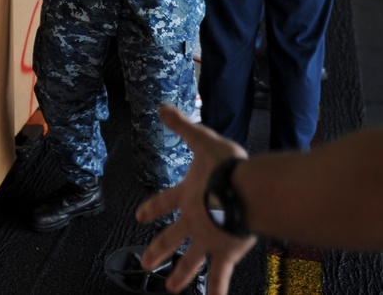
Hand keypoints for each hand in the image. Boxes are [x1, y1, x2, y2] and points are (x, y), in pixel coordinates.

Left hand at [136, 105, 255, 294]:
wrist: (244, 190)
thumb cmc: (226, 165)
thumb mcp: (200, 140)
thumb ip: (181, 125)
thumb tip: (161, 106)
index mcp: (186, 195)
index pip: (163, 202)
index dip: (151, 208)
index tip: (139, 216)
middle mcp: (192, 220)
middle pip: (171, 237)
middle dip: (157, 250)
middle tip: (144, 263)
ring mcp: (207, 239)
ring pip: (190, 261)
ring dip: (180, 275)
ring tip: (171, 289)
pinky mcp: (225, 252)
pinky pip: (220, 276)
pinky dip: (216, 291)